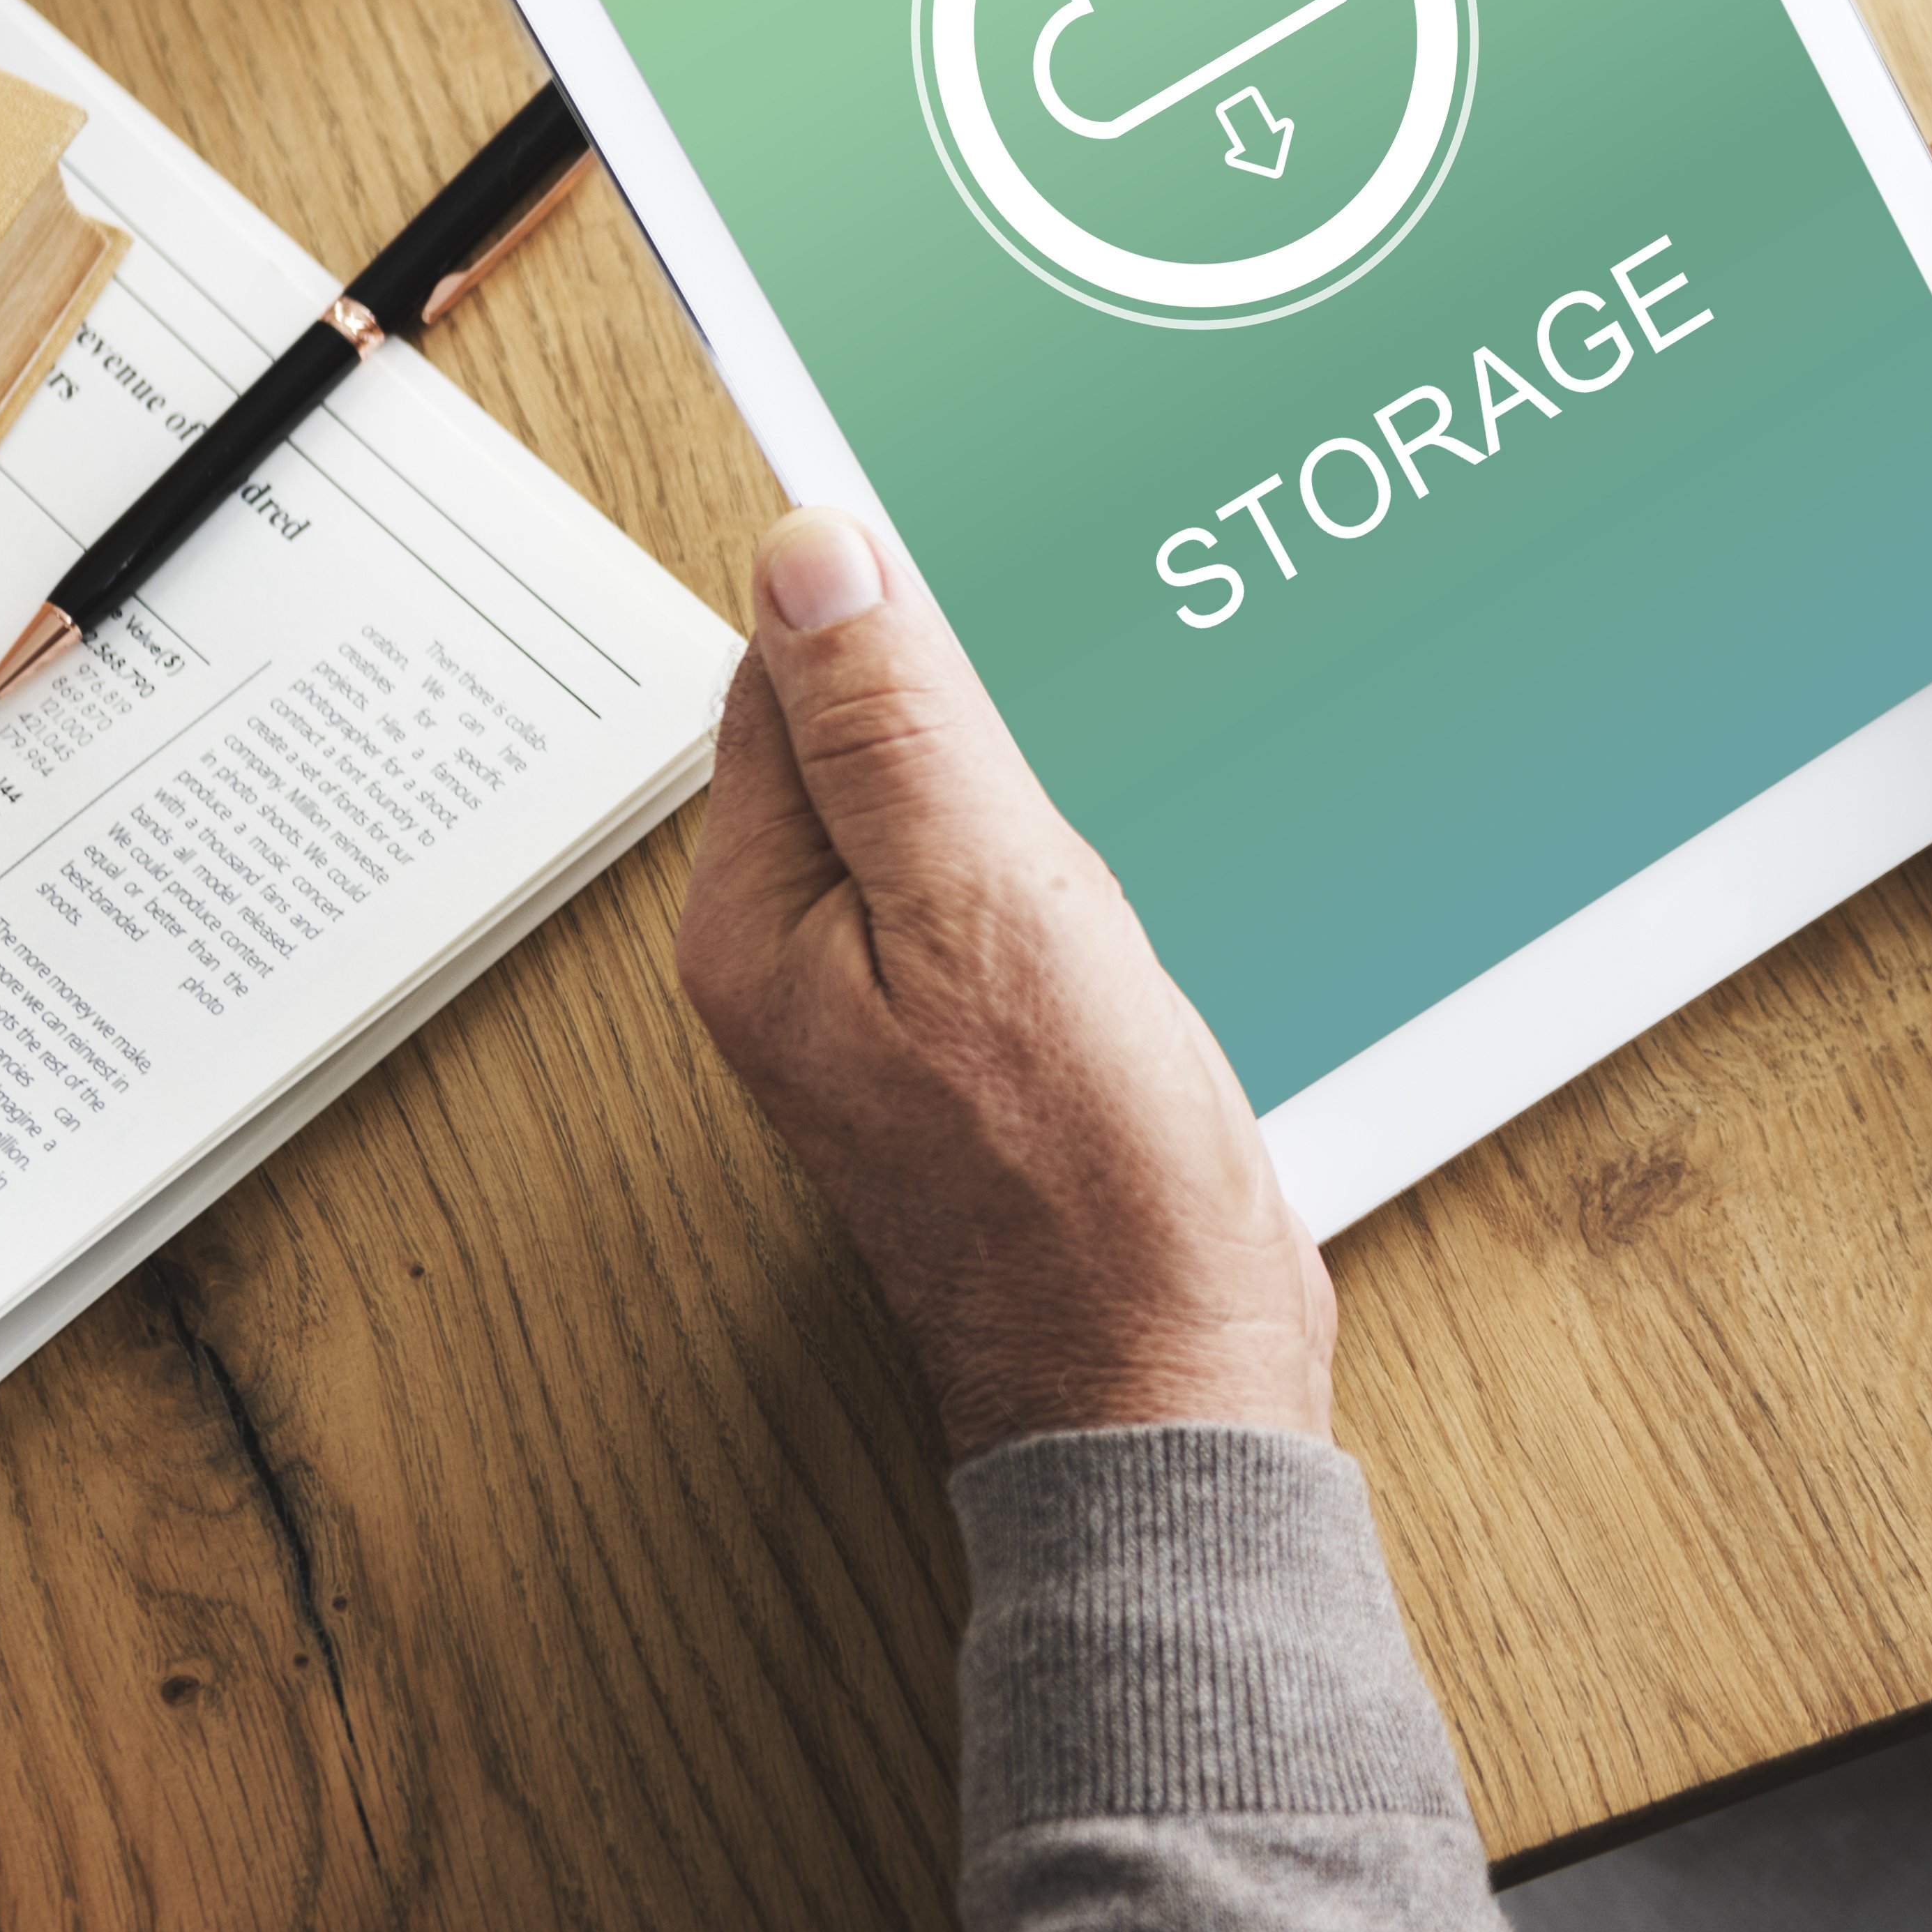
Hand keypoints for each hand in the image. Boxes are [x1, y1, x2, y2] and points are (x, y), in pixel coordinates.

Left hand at [676, 509, 1332, 1455]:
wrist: (1169, 1381)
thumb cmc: (1083, 1183)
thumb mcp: (989, 909)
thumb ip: (895, 729)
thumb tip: (810, 550)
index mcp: (762, 919)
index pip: (790, 673)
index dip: (898, 610)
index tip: (1007, 581)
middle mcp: (805, 959)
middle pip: (869, 734)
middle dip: (980, 695)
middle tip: (1088, 698)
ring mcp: (897, 1004)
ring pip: (954, 808)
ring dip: (1037, 778)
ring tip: (1122, 788)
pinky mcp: (987, 1037)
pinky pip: (1008, 888)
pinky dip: (1074, 856)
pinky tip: (1140, 869)